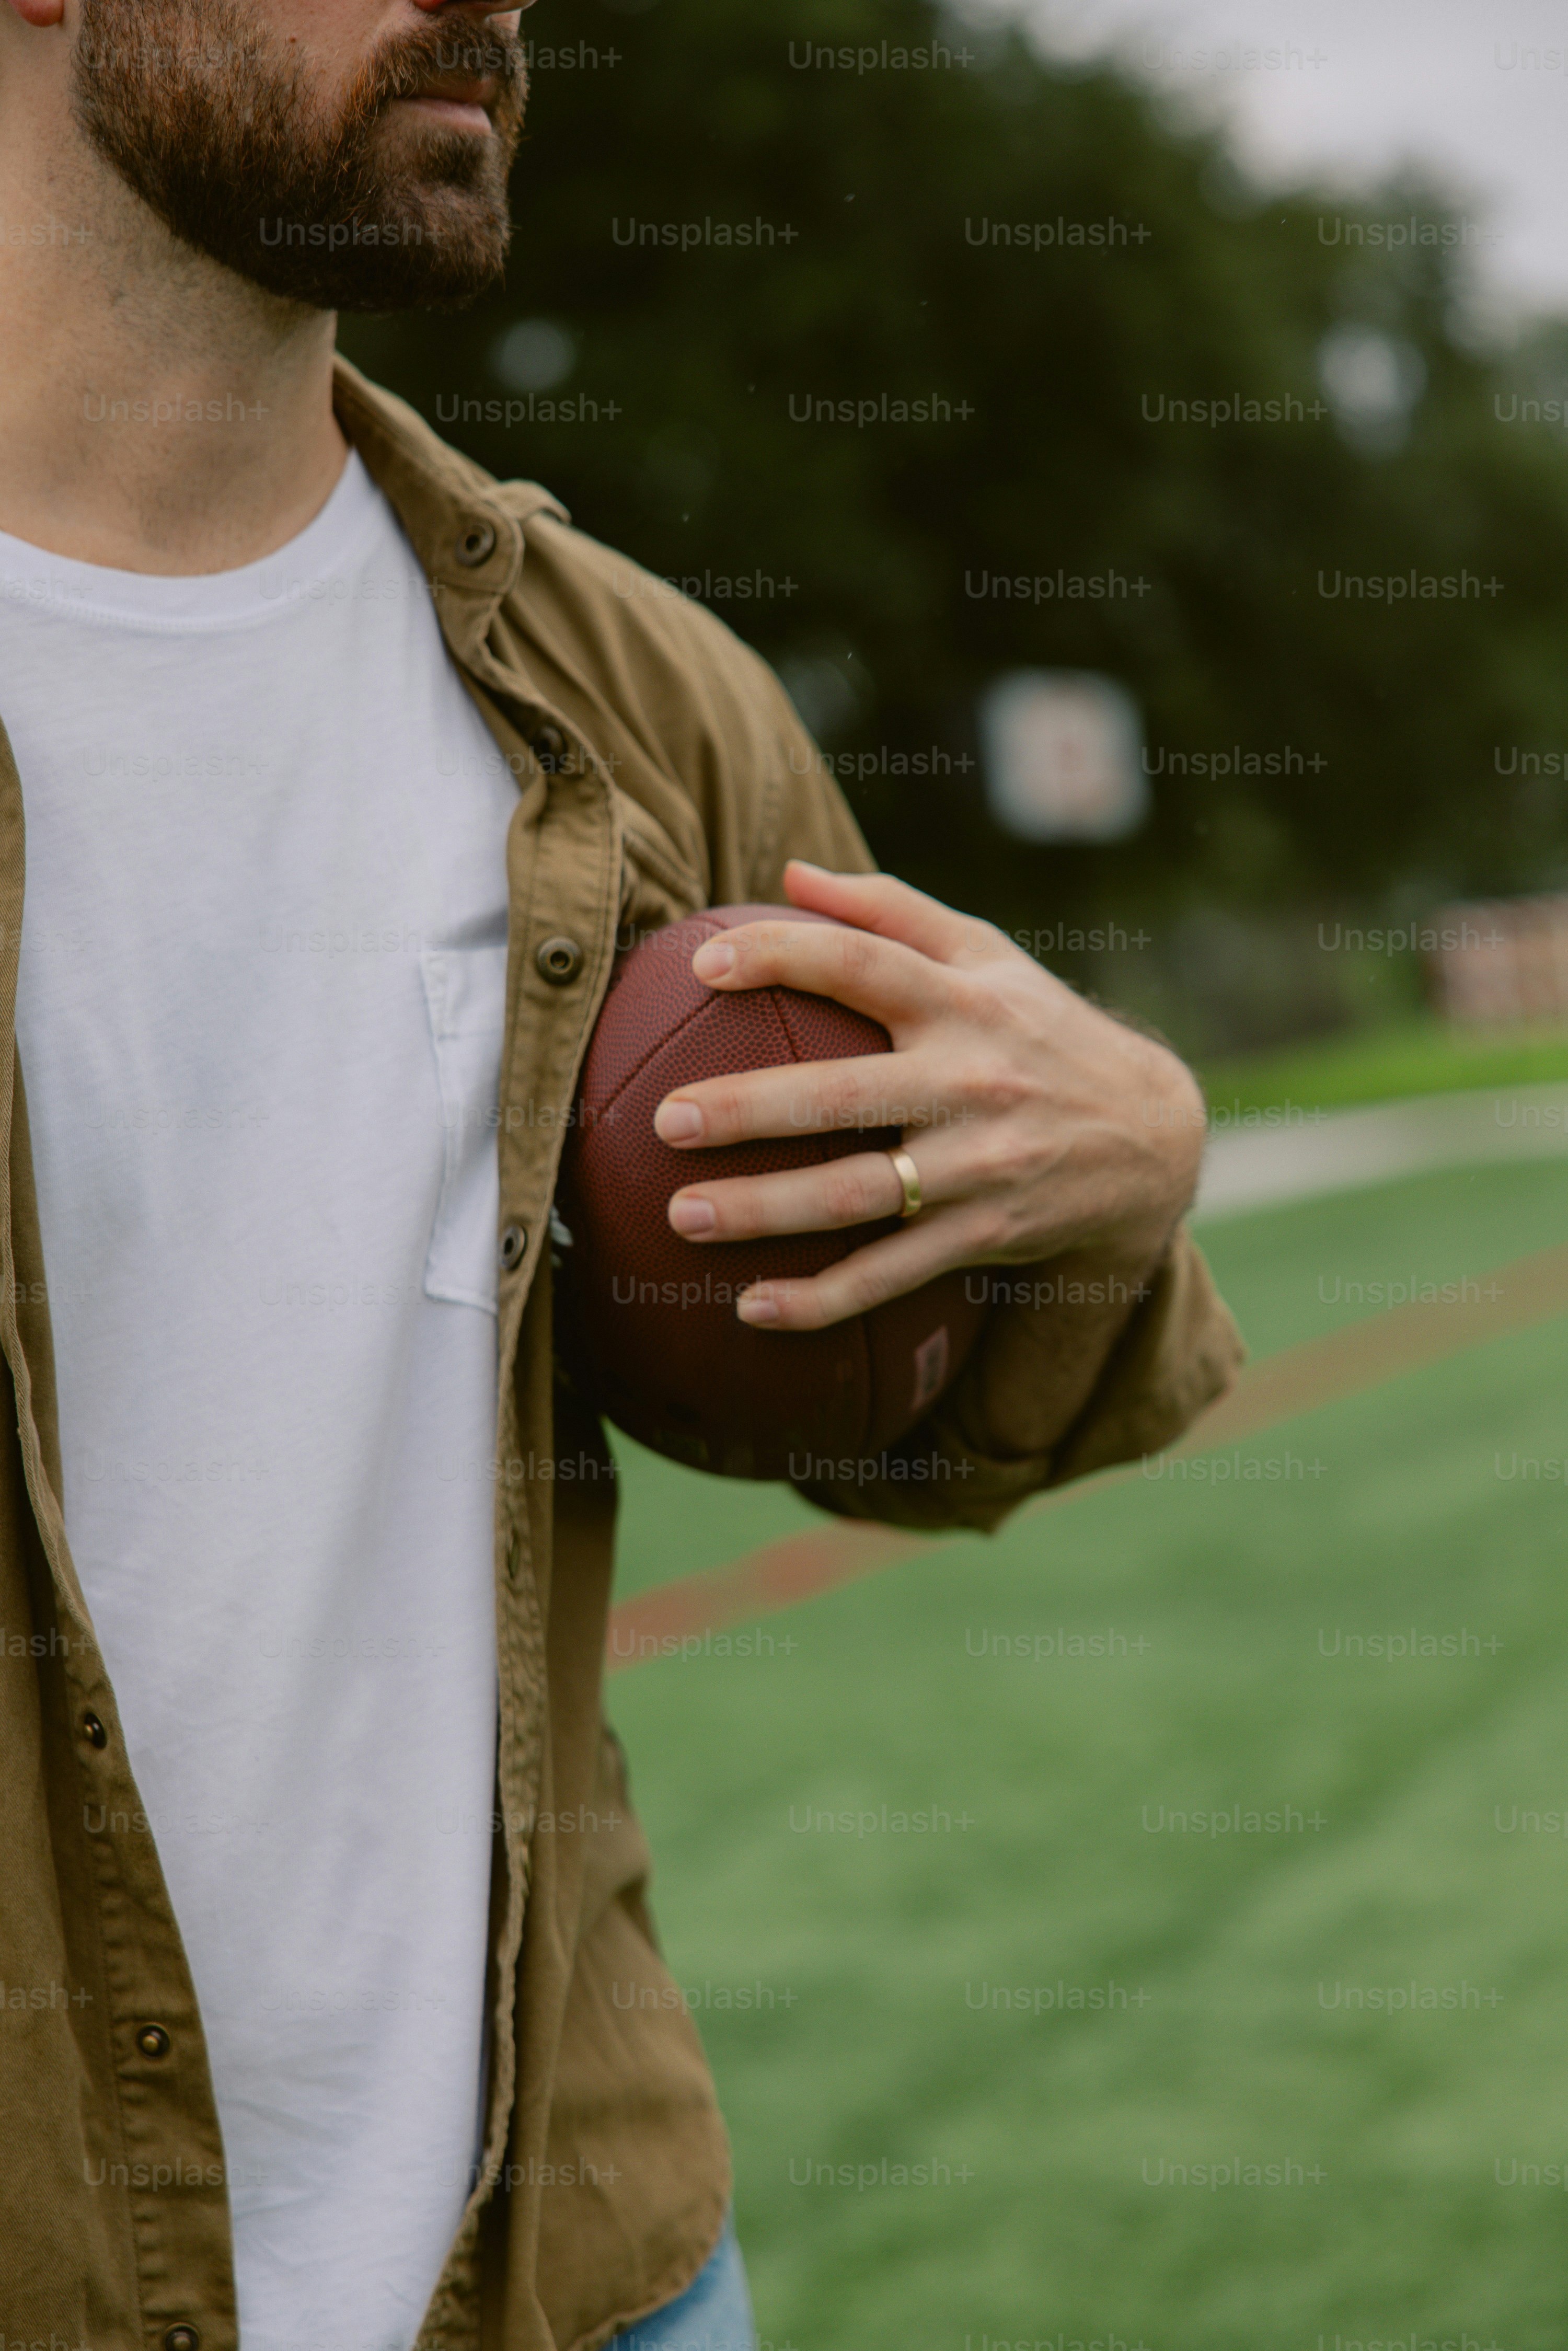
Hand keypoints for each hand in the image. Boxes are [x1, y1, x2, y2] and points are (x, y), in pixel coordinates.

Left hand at [652, 862, 1206, 1330]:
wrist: (1150, 1136)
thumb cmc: (1039, 1029)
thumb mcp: (987, 955)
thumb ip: (889, 912)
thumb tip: (787, 874)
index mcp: (963, 1002)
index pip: (865, 965)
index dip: (784, 957)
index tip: (706, 967)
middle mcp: (972, 1081)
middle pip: (846, 1095)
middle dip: (751, 1109)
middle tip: (667, 1121)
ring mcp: (980, 1165)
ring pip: (859, 1195)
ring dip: (765, 1212)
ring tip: (680, 1216)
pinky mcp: (985, 1235)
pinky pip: (892, 1274)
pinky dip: (822, 1299)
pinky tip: (751, 1310)